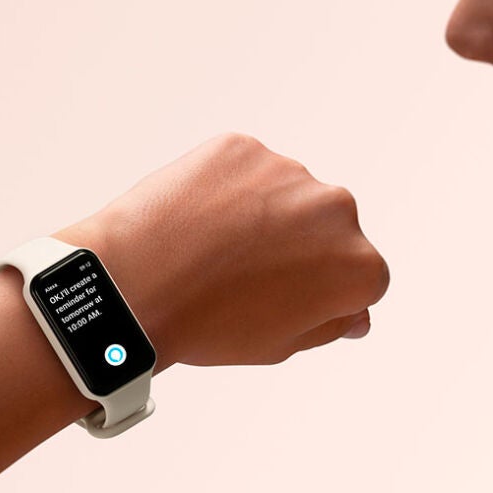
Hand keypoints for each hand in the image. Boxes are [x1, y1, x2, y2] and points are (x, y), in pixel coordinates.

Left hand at [53, 132, 389, 368]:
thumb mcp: (278, 345)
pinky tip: (197, 221)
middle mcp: (337, 209)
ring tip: (214, 250)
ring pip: (285, 194)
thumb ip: (329, 324)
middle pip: (327, 227)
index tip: (285, 300)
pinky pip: (244, 168)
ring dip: (262, 214)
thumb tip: (354, 312)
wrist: (133, 284)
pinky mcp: (245, 147)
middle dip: (299, 246)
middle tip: (246, 276)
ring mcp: (289, 171)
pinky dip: (226, 188)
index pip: (359, 275)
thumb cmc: (204, 324)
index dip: (321, 292)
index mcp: (357, 265)